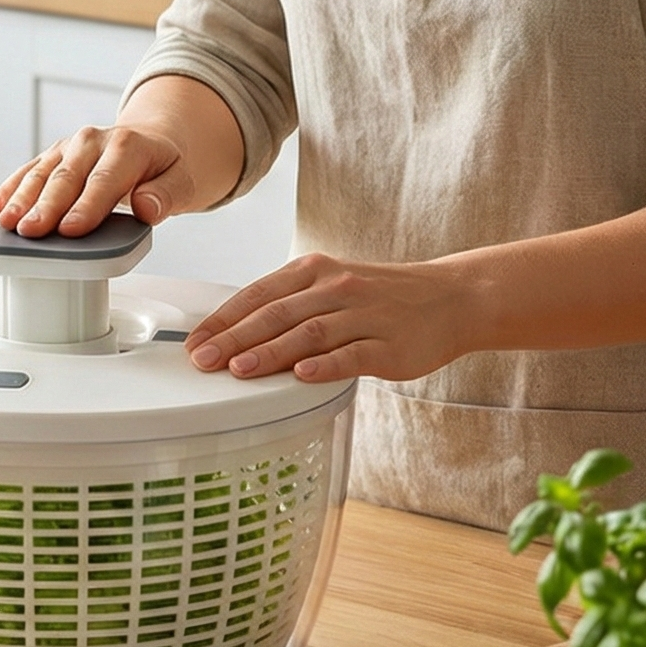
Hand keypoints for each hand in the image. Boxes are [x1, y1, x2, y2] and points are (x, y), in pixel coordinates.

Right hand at [0, 125, 197, 236]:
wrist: (153, 141)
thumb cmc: (165, 167)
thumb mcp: (184, 181)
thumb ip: (168, 195)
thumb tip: (147, 207)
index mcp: (127, 146)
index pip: (104, 181)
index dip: (87, 206)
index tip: (71, 230)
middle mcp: (93, 141)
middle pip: (66, 178)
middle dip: (45, 206)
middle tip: (30, 232)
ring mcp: (69, 147)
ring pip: (42, 173)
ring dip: (21, 199)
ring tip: (6, 223)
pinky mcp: (53, 156)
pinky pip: (29, 171)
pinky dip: (10, 188)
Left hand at [185, 253, 469, 383]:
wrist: (450, 299)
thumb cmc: (380, 297)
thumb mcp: (331, 285)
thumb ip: (290, 305)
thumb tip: (235, 333)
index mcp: (313, 271)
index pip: (257, 294)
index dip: (223, 320)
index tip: (195, 342)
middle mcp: (335, 288)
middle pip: (276, 314)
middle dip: (234, 338)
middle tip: (204, 360)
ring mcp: (363, 316)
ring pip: (308, 333)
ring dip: (270, 352)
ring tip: (239, 369)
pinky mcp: (388, 345)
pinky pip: (351, 354)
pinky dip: (324, 365)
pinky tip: (300, 376)